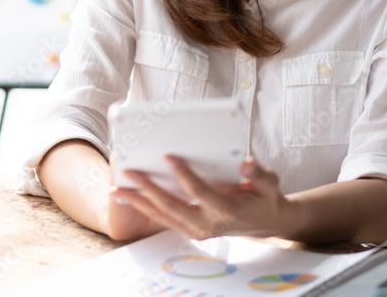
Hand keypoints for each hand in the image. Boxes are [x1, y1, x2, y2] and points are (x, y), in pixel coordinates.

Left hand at [111, 155, 297, 240]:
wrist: (266, 221)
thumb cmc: (264, 197)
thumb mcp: (269, 183)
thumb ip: (259, 174)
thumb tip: (247, 163)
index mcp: (226, 210)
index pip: (199, 192)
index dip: (183, 175)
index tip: (168, 156)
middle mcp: (209, 224)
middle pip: (172, 206)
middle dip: (149, 189)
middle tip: (130, 171)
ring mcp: (198, 230)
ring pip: (163, 215)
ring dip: (138, 202)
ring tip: (116, 189)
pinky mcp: (190, 230)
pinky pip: (164, 219)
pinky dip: (144, 208)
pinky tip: (127, 198)